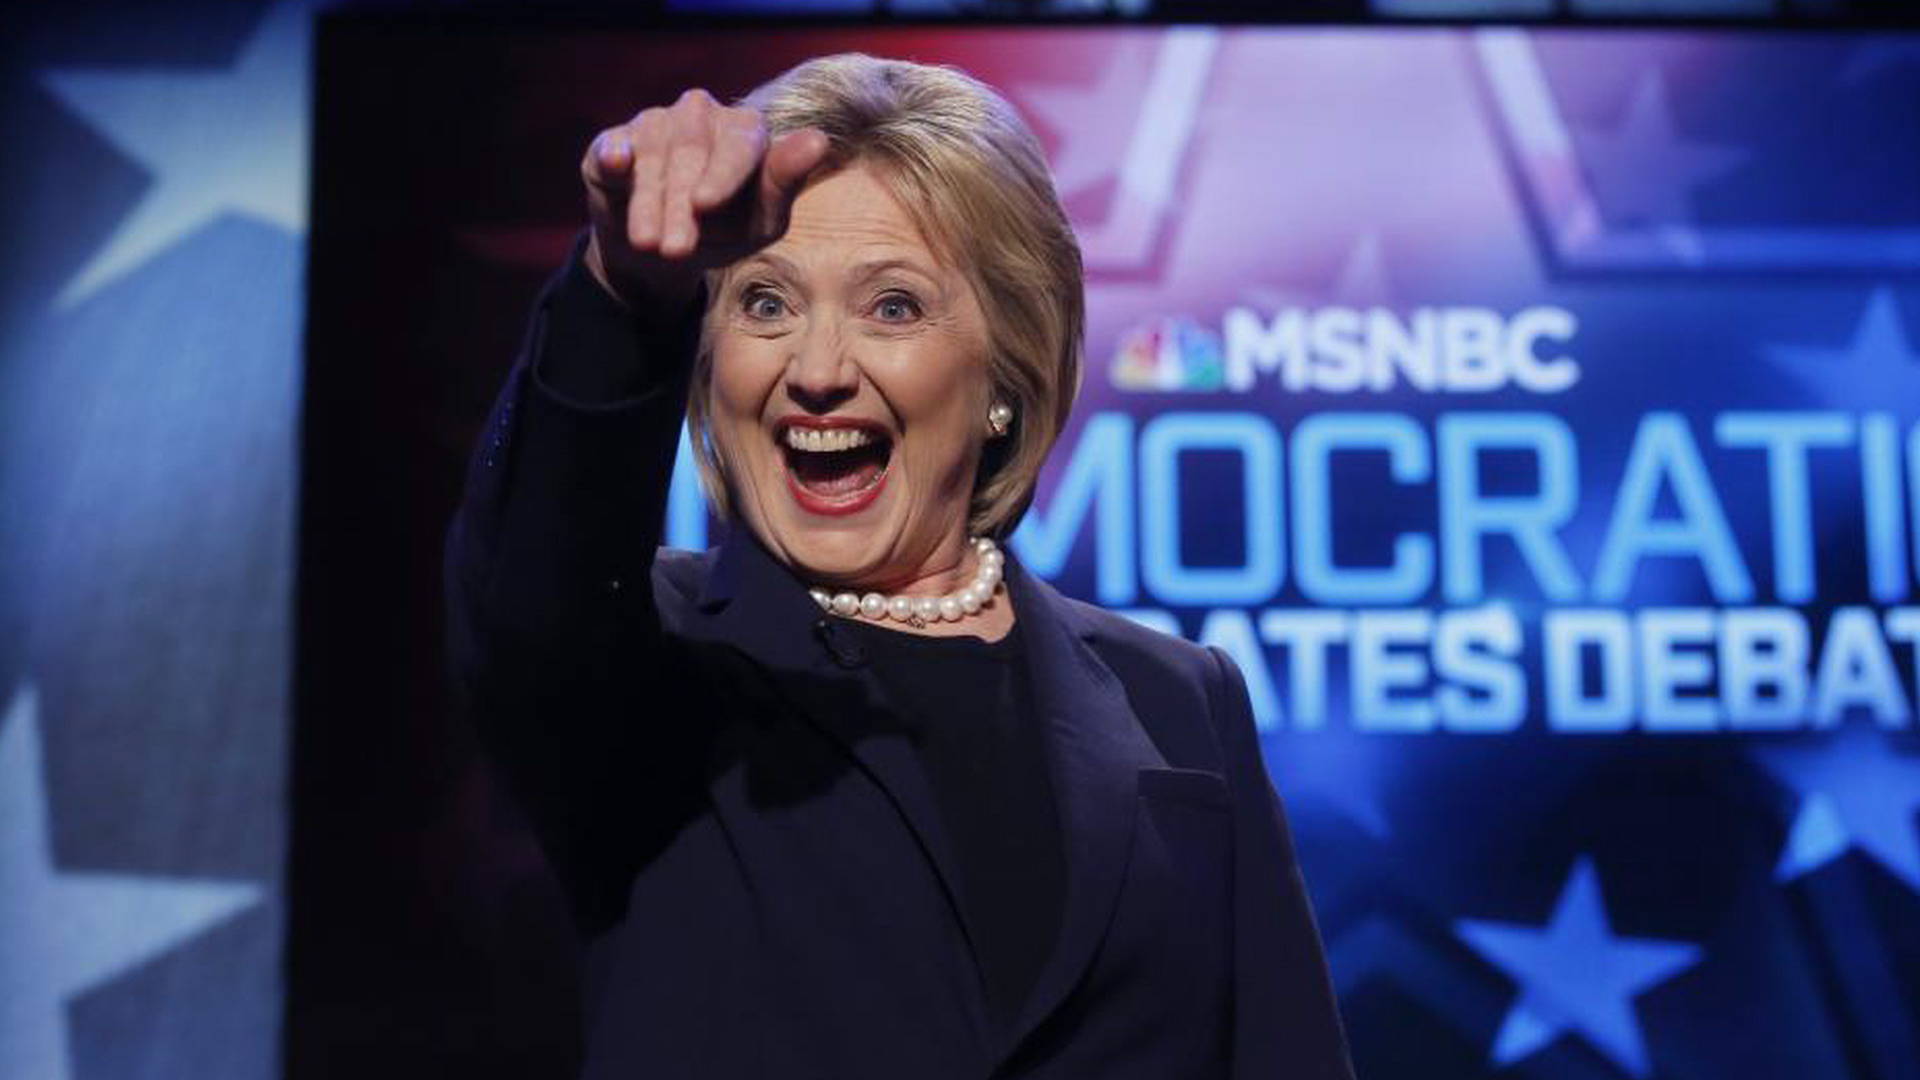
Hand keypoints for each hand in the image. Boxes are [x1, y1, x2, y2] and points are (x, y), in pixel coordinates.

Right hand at [580, 89, 830, 320]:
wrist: (663, 253)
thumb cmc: (725, 231)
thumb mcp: (761, 222)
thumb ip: (785, 183)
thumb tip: (817, 139)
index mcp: (745, 130)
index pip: (740, 143)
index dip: (723, 173)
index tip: (706, 204)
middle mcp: (701, 115)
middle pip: (690, 154)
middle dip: (681, 206)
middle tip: (676, 250)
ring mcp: (656, 122)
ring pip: (652, 155)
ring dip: (649, 202)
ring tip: (648, 243)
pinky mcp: (615, 140)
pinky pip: (613, 144)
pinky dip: (614, 154)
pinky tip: (615, 163)